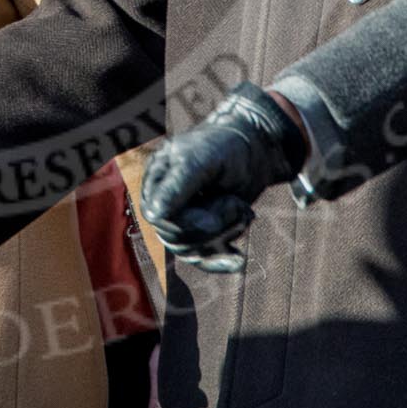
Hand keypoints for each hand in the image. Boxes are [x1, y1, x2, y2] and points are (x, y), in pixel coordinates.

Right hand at [139, 82, 305, 273]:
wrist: (253, 150)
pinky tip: (239, 260)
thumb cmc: (225, 146)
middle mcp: (164, 202)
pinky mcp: (199, 233)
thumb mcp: (202, 160)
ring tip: (243, 210)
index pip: (160, 217)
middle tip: (236, 202)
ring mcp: (181, 220)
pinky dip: (222, 260)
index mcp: (157, 179)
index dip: (189, 222)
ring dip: (225, 234)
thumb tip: (154, 216)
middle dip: (214, 225)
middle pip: (177, 238)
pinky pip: (202, 259)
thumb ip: (177, 184)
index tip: (218, 214)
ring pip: (192, 250)